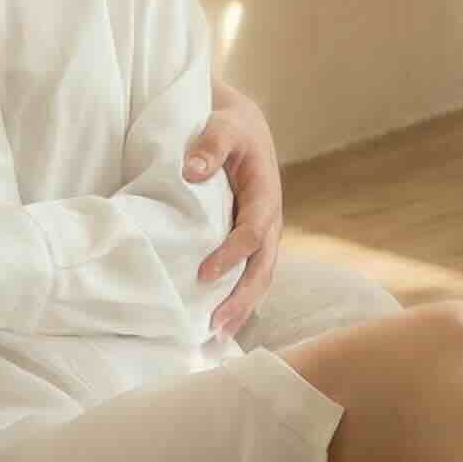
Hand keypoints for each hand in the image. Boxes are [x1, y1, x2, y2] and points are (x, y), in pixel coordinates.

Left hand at [184, 79, 281, 336]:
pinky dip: (238, 298)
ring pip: (259, 277)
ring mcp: (263, 233)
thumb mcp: (222, 125)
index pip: (252, 233)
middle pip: (262, 268)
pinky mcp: (251, 240)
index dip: (231, 255)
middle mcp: (270, 220)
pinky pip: (249, 273)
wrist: (242, 126)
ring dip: (241, 307)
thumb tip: (192, 171)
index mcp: (265, 195)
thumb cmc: (229, 126)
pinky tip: (218, 321)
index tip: (203, 273)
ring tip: (216, 335)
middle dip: (241, 299)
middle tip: (213, 326)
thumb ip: (210, 145)